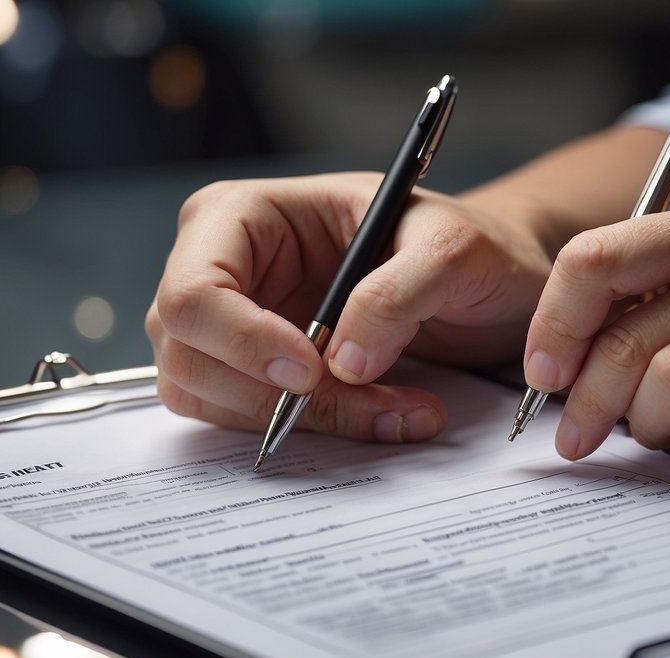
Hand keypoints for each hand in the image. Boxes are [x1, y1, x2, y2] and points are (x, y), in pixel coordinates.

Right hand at [146, 172, 552, 441]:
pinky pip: (244, 420)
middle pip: (188, 353)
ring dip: (299, 419)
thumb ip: (397, 294)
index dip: (240, 340)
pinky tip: (376, 414)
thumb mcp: (451, 247)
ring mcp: (228, 325)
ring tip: (393, 409)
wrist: (481, 277)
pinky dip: (308, 430)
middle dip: (274, 393)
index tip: (310, 371)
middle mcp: (219, 268)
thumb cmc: (456, 242)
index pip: (194, 289)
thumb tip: (343, 363)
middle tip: (368, 401)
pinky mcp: (249, 372)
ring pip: (209, 397)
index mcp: (242, 215)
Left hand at [523, 195, 669, 459]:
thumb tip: (588, 365)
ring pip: (638, 344)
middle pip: (599, 288)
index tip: (541, 369)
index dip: (551, 315)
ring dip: (609, 407)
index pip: (593, 253)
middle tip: (561, 424)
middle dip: (565, 369)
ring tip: (614, 440)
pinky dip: (661, 415)